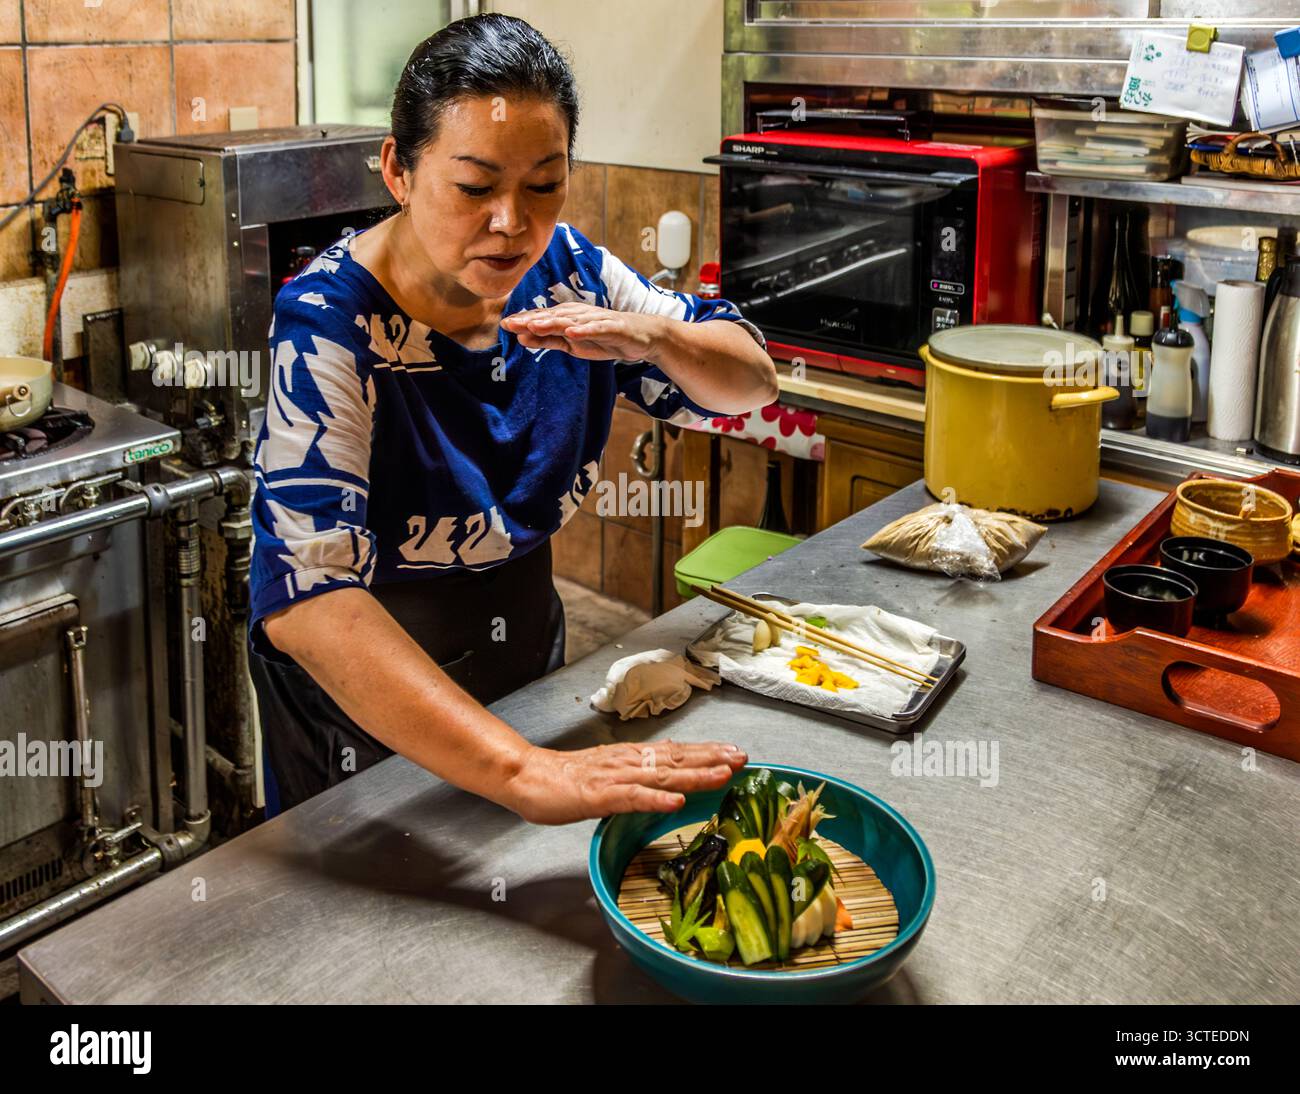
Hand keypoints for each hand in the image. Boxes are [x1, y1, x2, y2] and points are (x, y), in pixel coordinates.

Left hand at [501, 303, 667, 362]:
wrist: (640, 337)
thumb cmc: (605, 338)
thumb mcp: (571, 344)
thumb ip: (548, 340)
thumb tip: (521, 337)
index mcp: (567, 317)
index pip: (542, 318)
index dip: (523, 321)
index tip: (503, 325)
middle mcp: (578, 315)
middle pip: (551, 317)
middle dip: (530, 319)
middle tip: (510, 323)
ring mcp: (595, 320)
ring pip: (570, 321)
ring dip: (551, 322)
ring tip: (533, 325)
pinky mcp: (611, 327)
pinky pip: (595, 328)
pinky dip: (584, 330)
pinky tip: (572, 332)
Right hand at [502, 739, 747, 824]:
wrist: (528, 776)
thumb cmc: (567, 779)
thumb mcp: (610, 772)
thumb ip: (637, 773)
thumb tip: (666, 772)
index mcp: (632, 757)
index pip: (676, 753)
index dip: (707, 753)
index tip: (735, 753)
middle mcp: (629, 762)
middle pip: (677, 760)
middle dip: (712, 760)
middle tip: (742, 758)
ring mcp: (615, 778)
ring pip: (661, 776)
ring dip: (695, 775)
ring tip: (723, 775)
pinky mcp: (599, 795)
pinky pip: (632, 798)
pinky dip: (656, 800)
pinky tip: (676, 804)